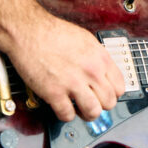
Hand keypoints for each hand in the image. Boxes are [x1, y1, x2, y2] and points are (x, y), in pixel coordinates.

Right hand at [8, 12, 124, 122]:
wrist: (28, 31)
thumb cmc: (52, 32)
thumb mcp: (85, 39)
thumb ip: (97, 58)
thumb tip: (102, 73)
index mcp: (100, 58)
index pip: (119, 87)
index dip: (112, 93)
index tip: (104, 94)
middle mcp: (90, 71)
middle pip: (109, 103)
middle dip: (100, 105)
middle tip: (91, 101)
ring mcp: (73, 83)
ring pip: (93, 113)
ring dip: (86, 114)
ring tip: (79, 108)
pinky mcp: (54, 93)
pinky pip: (67, 115)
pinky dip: (65, 115)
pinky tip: (61, 106)